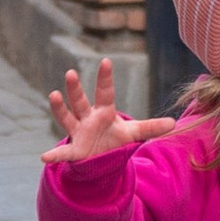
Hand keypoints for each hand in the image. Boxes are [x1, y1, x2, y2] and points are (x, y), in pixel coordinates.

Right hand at [47, 60, 176, 161]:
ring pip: (67, 118)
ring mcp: (78, 133)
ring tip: (53, 95)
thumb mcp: (133, 133)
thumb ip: (151, 127)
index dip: (105, 78)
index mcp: (104, 112)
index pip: (106, 93)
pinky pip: (64, 153)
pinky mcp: (75, 151)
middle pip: (81, 101)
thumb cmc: (115, 141)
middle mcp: (88, 119)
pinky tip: (45, 157)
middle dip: (75, 88)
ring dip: (59, 108)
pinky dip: (55, 155)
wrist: (101, 160)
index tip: (106, 61)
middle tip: (71, 73)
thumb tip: (174, 122)